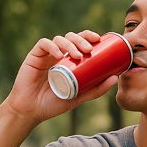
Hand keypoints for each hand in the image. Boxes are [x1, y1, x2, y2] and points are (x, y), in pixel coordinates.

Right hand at [3, 30, 118, 126]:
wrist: (31, 110)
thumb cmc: (54, 103)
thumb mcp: (79, 97)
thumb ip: (96, 89)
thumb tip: (115, 78)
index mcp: (69, 60)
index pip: (80, 42)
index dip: (89, 36)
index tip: (98, 39)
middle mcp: (59, 54)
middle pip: (72, 37)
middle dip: (82, 39)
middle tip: (89, 49)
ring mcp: (46, 54)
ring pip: (59, 38)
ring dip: (70, 43)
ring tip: (77, 55)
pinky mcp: (34, 56)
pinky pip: (44, 44)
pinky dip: (52, 46)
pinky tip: (59, 54)